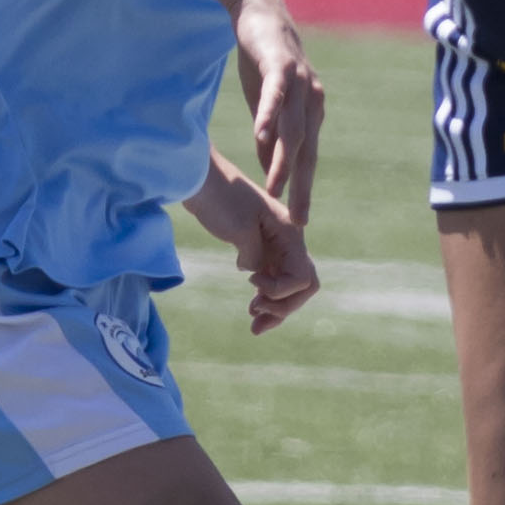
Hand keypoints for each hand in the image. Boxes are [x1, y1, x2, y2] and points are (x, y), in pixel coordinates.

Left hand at [185, 161, 318, 332]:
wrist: (201, 180)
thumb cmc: (221, 198)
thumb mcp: (240, 229)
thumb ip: (255, 256)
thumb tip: (256, 273)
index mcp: (290, 233)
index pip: (303, 277)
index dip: (281, 290)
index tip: (252, 281)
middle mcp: (288, 242)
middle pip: (301, 287)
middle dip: (283, 306)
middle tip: (255, 313)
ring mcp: (275, 248)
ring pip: (287, 288)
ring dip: (275, 308)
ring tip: (254, 323)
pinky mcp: (259, 252)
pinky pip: (271, 282)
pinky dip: (265, 298)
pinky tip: (252, 310)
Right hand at [228, 0, 321, 226]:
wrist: (258, 9)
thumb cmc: (262, 60)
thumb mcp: (265, 103)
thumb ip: (269, 134)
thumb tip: (268, 166)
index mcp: (309, 112)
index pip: (308, 159)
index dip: (304, 189)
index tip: (300, 220)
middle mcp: (311, 100)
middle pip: (306, 151)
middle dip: (302, 186)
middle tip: (298, 218)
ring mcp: (298, 82)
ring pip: (291, 129)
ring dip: (282, 161)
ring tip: (275, 189)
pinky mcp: (280, 64)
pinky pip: (275, 95)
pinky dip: (268, 116)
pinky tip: (260, 137)